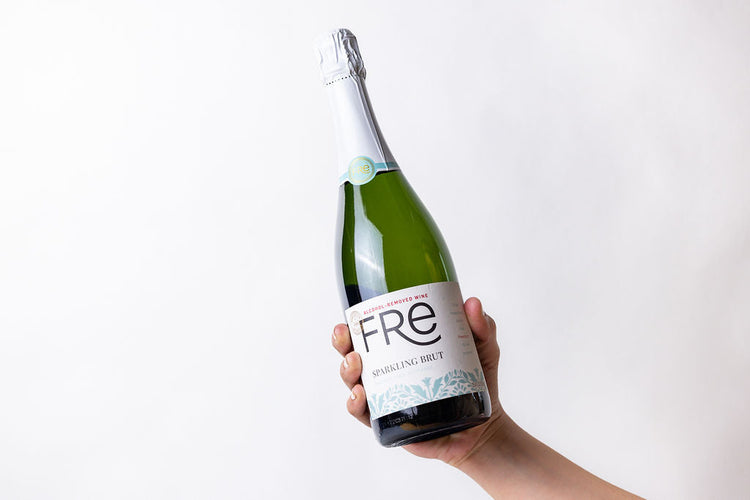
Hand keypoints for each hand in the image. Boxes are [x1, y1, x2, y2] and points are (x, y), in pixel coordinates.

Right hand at [331, 297, 507, 464]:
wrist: (483, 426)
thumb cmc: (476, 381)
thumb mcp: (482, 348)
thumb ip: (481, 326)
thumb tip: (471, 302)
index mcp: (401, 351)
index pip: (371, 333)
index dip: (354, 324)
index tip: (350, 316)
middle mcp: (388, 373)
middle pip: (353, 356)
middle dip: (342, 344)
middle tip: (345, 336)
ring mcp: (387, 397)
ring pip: (353, 383)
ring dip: (347, 371)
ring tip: (355, 363)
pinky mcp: (390, 423)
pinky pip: (364, 415)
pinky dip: (355, 404)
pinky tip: (360, 396)